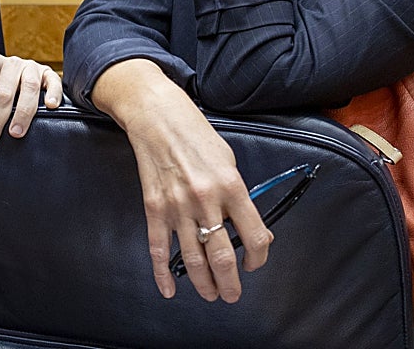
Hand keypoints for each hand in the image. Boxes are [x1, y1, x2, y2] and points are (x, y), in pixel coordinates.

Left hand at [0, 53, 61, 146]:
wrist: (13, 79)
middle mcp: (11, 62)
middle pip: (3, 93)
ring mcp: (31, 67)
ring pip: (28, 89)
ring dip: (22, 113)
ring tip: (15, 134)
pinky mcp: (48, 74)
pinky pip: (53, 82)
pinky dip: (52, 94)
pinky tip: (50, 108)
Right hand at [92, 59, 271, 303]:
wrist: (157, 117)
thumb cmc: (196, 134)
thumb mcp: (229, 160)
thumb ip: (239, 196)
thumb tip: (250, 228)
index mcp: (231, 186)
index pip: (254, 235)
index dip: (259, 257)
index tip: (255, 263)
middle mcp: (206, 200)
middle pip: (222, 256)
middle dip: (230, 283)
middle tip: (232, 294)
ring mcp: (177, 207)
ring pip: (192, 259)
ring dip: (203, 283)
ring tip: (210, 294)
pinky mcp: (154, 208)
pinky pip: (159, 248)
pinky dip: (162, 273)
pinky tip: (168, 289)